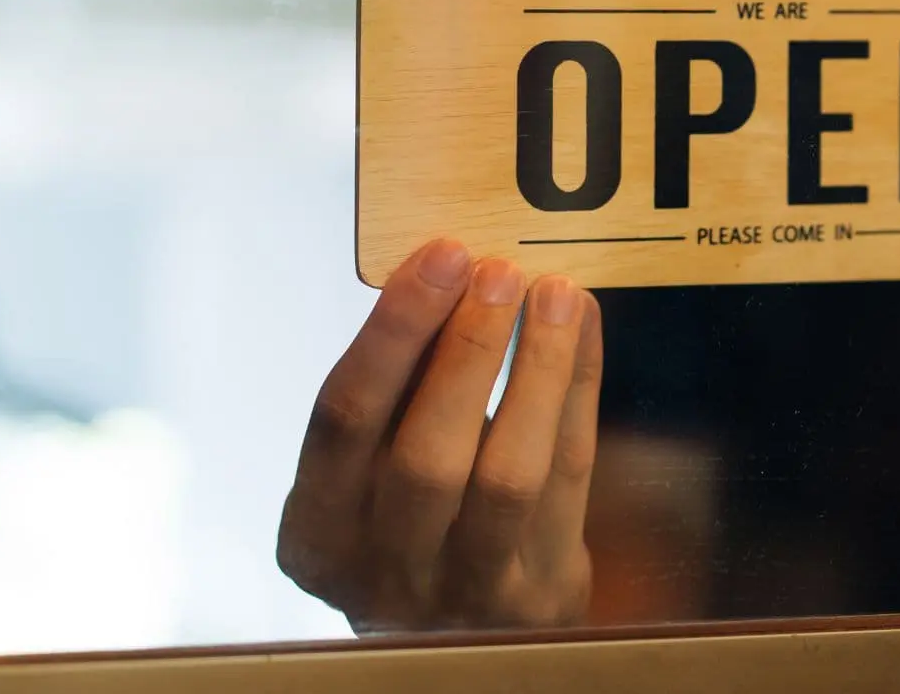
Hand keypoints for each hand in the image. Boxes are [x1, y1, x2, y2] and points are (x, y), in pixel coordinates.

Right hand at [278, 240, 602, 632]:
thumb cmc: (404, 526)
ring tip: (557, 294)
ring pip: (509, 475)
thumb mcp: (364, 480)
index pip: (343, 421)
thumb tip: (446, 271)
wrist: (457, 642)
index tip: (440, 256)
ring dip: (537, 371)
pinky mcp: (540, 594)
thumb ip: (393, 398)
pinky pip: (569, 480)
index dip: (394, 333)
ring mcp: (467, 593)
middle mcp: (383, 572)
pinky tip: (582, 329)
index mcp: (317, 534)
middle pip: (425, 456)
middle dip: (466, 351)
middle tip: (498, 268)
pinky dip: (578, 393)